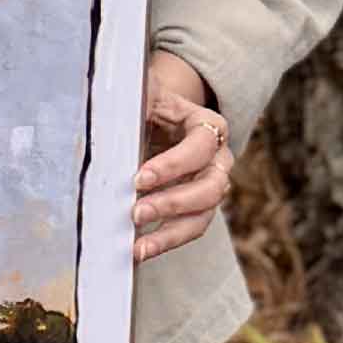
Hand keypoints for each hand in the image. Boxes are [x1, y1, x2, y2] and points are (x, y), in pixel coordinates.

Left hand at [134, 53, 231, 263]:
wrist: (156, 118)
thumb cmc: (151, 104)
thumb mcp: (146, 91)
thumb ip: (140, 92)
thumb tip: (124, 93)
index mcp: (209, 126)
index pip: (200, 147)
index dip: (173, 165)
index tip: (140, 178)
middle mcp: (218, 159)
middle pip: (210, 187)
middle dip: (173, 202)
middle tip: (136, 212)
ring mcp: (210, 186)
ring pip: (203, 215)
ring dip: (170, 232)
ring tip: (138, 245)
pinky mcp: (196, 208)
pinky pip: (188, 230)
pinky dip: (164, 242)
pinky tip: (139, 251)